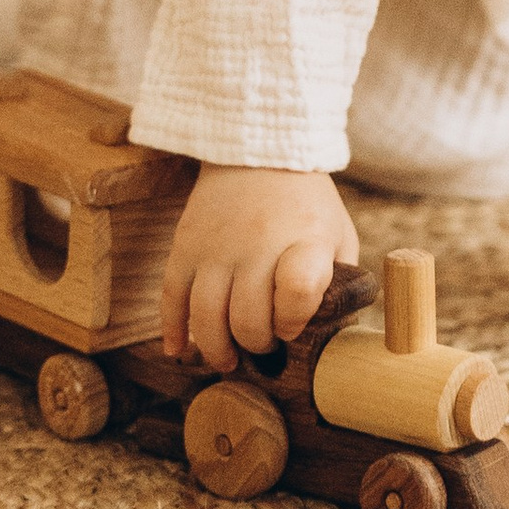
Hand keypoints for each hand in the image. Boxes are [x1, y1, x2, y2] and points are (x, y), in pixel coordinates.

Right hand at [162, 163, 358, 368]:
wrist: (257, 149)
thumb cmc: (305, 203)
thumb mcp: (337, 233)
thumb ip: (336, 280)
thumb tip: (328, 332)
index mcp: (304, 240)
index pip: (297, 292)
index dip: (293, 321)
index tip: (292, 328)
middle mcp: (257, 244)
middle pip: (247, 318)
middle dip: (257, 345)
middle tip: (263, 346)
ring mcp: (216, 247)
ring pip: (206, 317)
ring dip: (216, 350)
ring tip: (228, 359)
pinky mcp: (185, 246)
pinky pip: (171, 297)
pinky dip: (173, 331)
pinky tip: (179, 351)